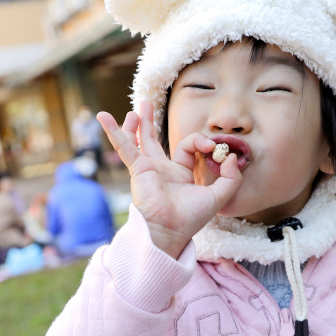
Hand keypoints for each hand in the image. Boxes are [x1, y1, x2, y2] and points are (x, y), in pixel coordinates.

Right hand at [98, 102, 242, 258]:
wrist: (171, 231)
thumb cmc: (192, 218)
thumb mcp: (220, 196)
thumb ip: (231, 177)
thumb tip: (231, 156)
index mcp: (181, 174)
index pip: (189, 146)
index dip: (202, 141)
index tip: (213, 147)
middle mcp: (162, 170)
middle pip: (154, 140)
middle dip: (151, 122)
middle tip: (148, 104)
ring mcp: (148, 169)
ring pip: (141, 140)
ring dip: (138, 123)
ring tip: (139, 105)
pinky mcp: (138, 170)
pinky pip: (125, 147)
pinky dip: (114, 132)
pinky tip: (103, 116)